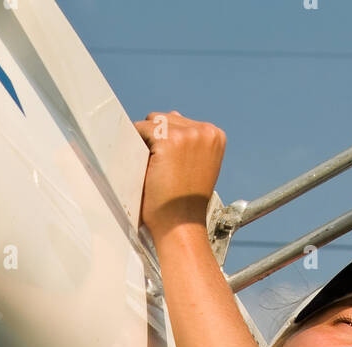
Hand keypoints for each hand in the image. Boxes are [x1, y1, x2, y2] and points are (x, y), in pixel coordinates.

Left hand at [132, 111, 224, 240]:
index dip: (166, 143)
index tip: (167, 166)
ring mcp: (188, 134)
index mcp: (215, 136)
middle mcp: (205, 131)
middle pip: (165, 118)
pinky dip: (136, 146)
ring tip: (152, 169)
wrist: (181, 226)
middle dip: (155, 140)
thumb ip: (189, 142)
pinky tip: (144, 168)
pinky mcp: (169, 141)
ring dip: (145, 142)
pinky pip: (141, 130)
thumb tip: (173, 115)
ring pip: (152, 122)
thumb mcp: (196, 167)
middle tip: (157, 170)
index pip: (180, 123)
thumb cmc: (184, 204)